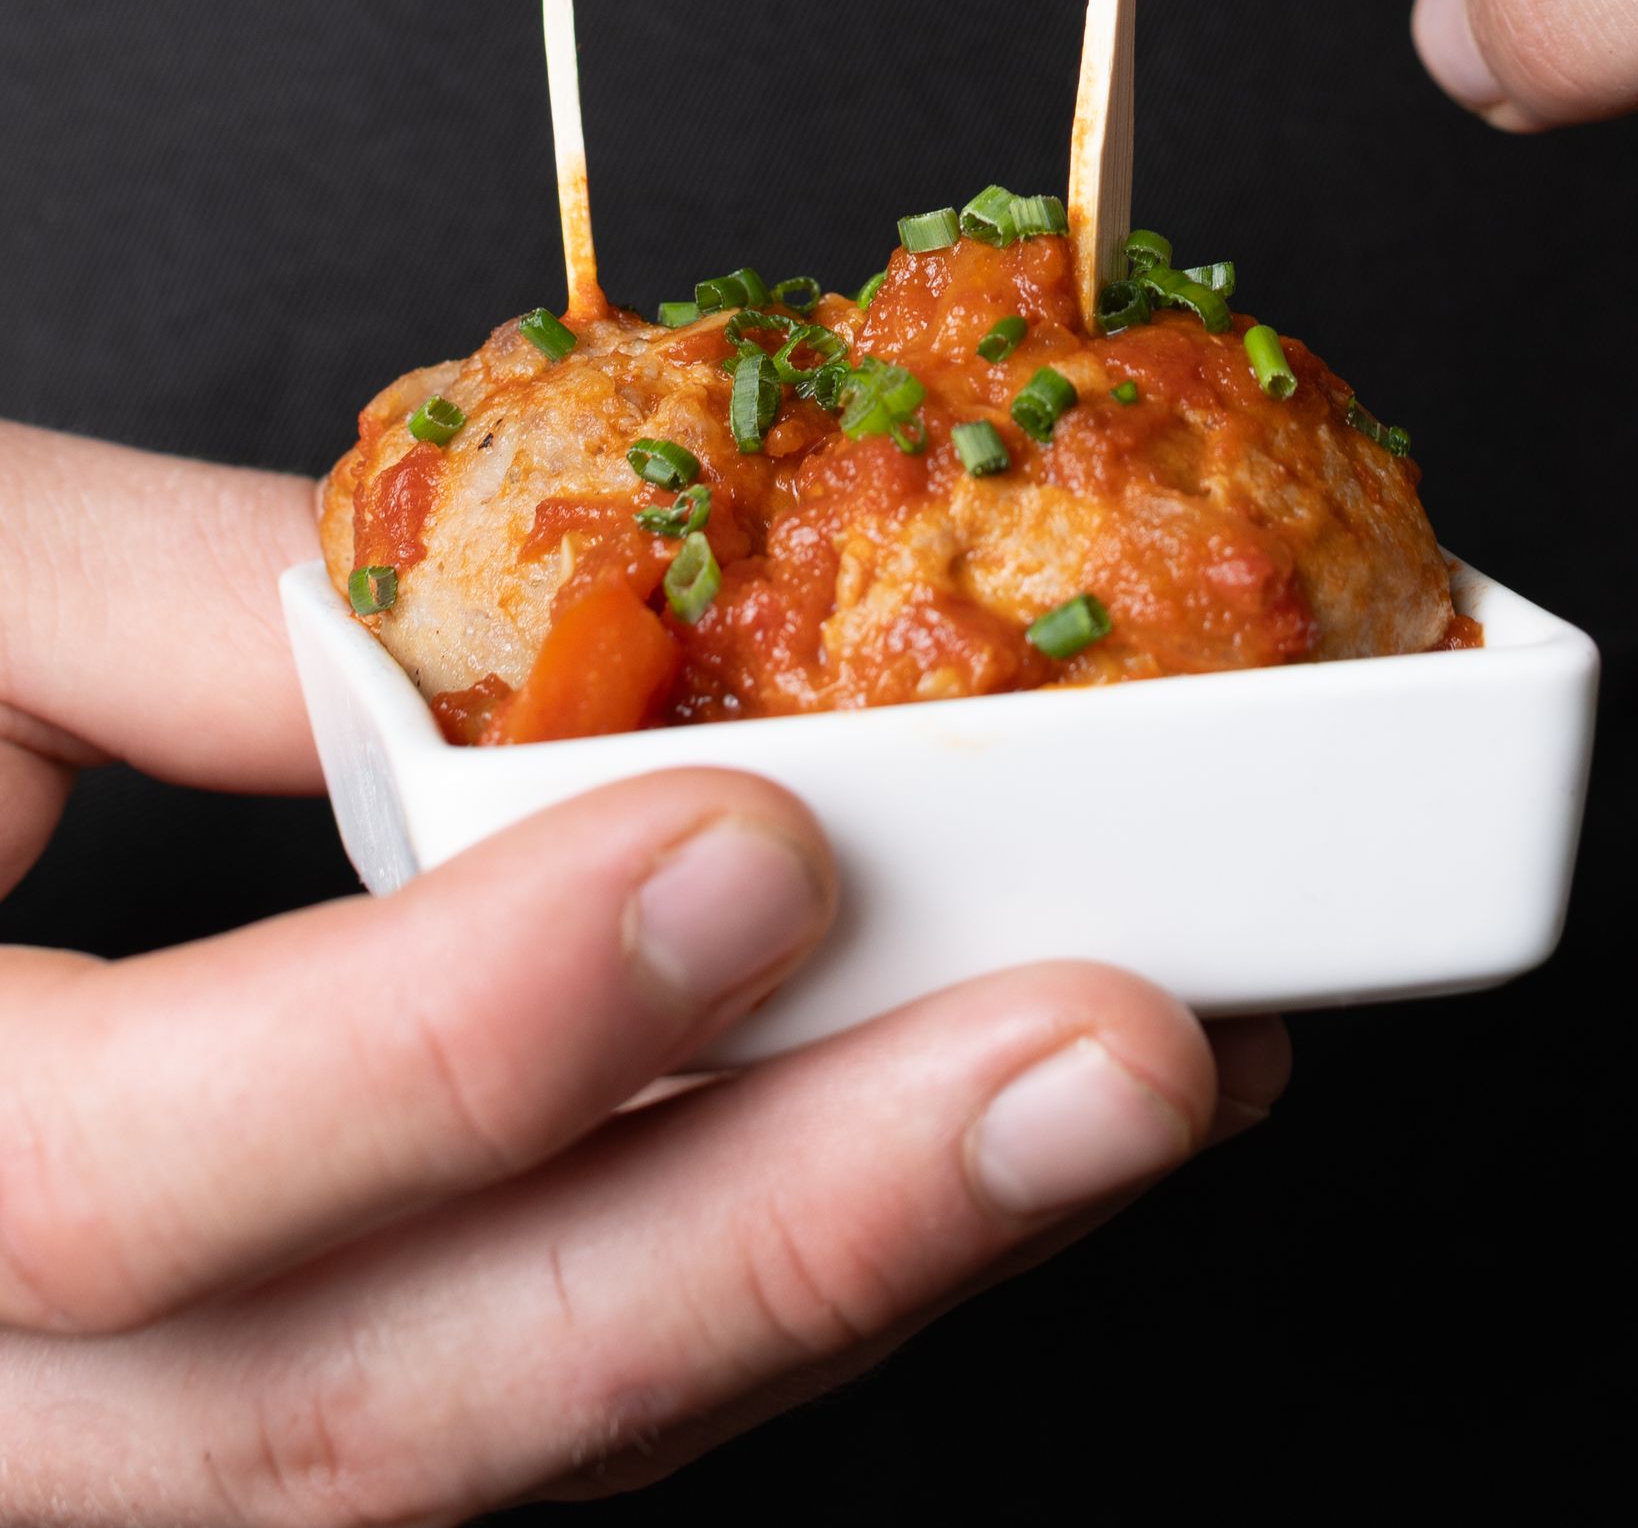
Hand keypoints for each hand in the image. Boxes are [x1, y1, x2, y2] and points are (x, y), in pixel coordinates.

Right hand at [0, 423, 1284, 1518]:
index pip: (123, 1179)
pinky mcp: (203, 1437)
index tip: (759, 839)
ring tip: (1111, 1086)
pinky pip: (484, 1423)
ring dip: (824, 1282)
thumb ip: (191, 601)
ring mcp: (79, 1463)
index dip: (455, 1034)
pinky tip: (935, 1141)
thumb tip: (521, 612)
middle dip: (782, 1241)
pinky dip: (732, 1291)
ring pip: (460, 1464)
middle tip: (1127, 1051)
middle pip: (363, 1417)